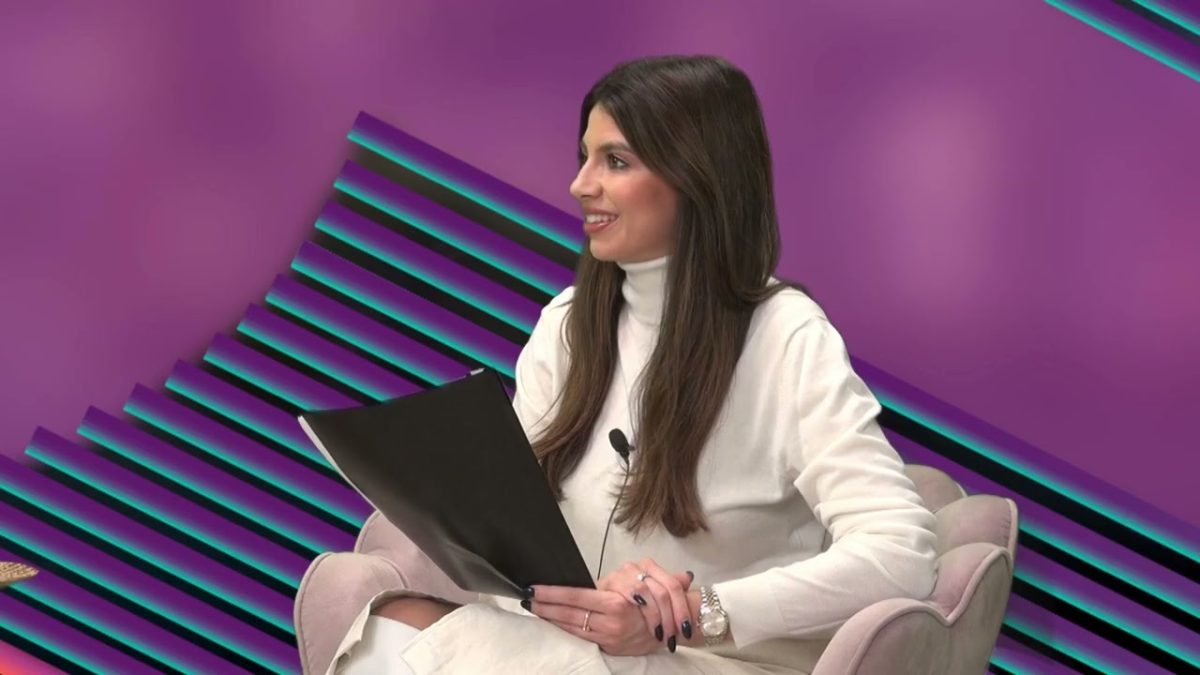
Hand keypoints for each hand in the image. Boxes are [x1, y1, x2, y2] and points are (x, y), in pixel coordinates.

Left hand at [524, 558, 695, 655]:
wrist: (676, 624)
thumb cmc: (659, 596)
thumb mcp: (642, 578)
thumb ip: (617, 581)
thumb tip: (588, 579)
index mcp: (618, 603)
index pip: (577, 597)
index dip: (554, 594)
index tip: (535, 589)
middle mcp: (611, 622)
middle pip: (570, 613)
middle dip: (546, 606)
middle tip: (527, 598)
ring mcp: (609, 636)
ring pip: (573, 626)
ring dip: (552, 618)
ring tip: (535, 608)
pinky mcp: (609, 645)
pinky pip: (582, 636)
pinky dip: (565, 628)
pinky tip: (553, 621)